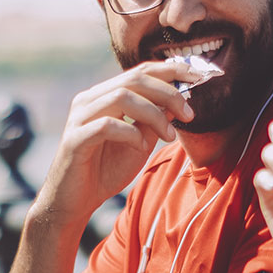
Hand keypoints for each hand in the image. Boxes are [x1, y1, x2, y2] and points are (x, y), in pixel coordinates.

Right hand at [34, 60, 198, 227]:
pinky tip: (140, 147)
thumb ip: (155, 121)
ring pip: (121, 96)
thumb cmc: (105, 171)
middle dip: (168, 92)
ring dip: (153, 113)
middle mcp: (90, 100)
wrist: (74, 202)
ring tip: (169, 135)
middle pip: (134, 79)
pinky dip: (130, 133)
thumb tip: (180, 100)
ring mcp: (80, 117)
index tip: (198, 77)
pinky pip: (106, 126)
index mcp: (105, 96)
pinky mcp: (74, 139)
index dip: (170, 70)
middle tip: (189, 114)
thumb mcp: (139, 143)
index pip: (140, 72)